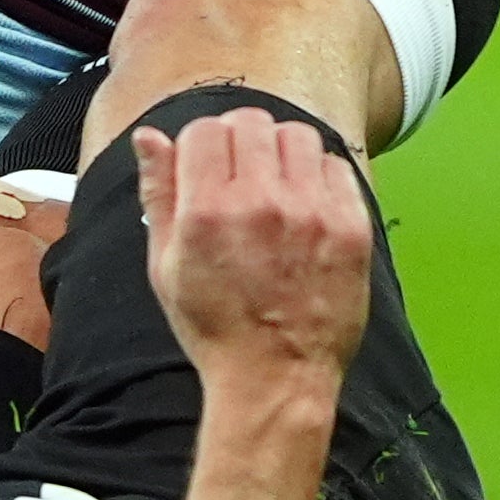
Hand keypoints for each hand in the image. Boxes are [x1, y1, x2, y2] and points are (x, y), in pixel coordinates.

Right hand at [135, 110, 371, 395]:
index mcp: (207, 212)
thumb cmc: (215, 327)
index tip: (207, 168)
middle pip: (251, 122)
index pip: (205, 130)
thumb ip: (159, 194)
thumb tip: (148, 137)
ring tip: (276, 186)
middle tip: (241, 175)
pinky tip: (306, 204)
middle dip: (240, 141)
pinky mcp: (350, 227)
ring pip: (297, 135)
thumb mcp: (165, 267)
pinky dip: (319, 175)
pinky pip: (336, 165)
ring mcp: (311, 213)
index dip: (201, 145)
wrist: (276, 377)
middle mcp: (261, 204)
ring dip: (282, 152)